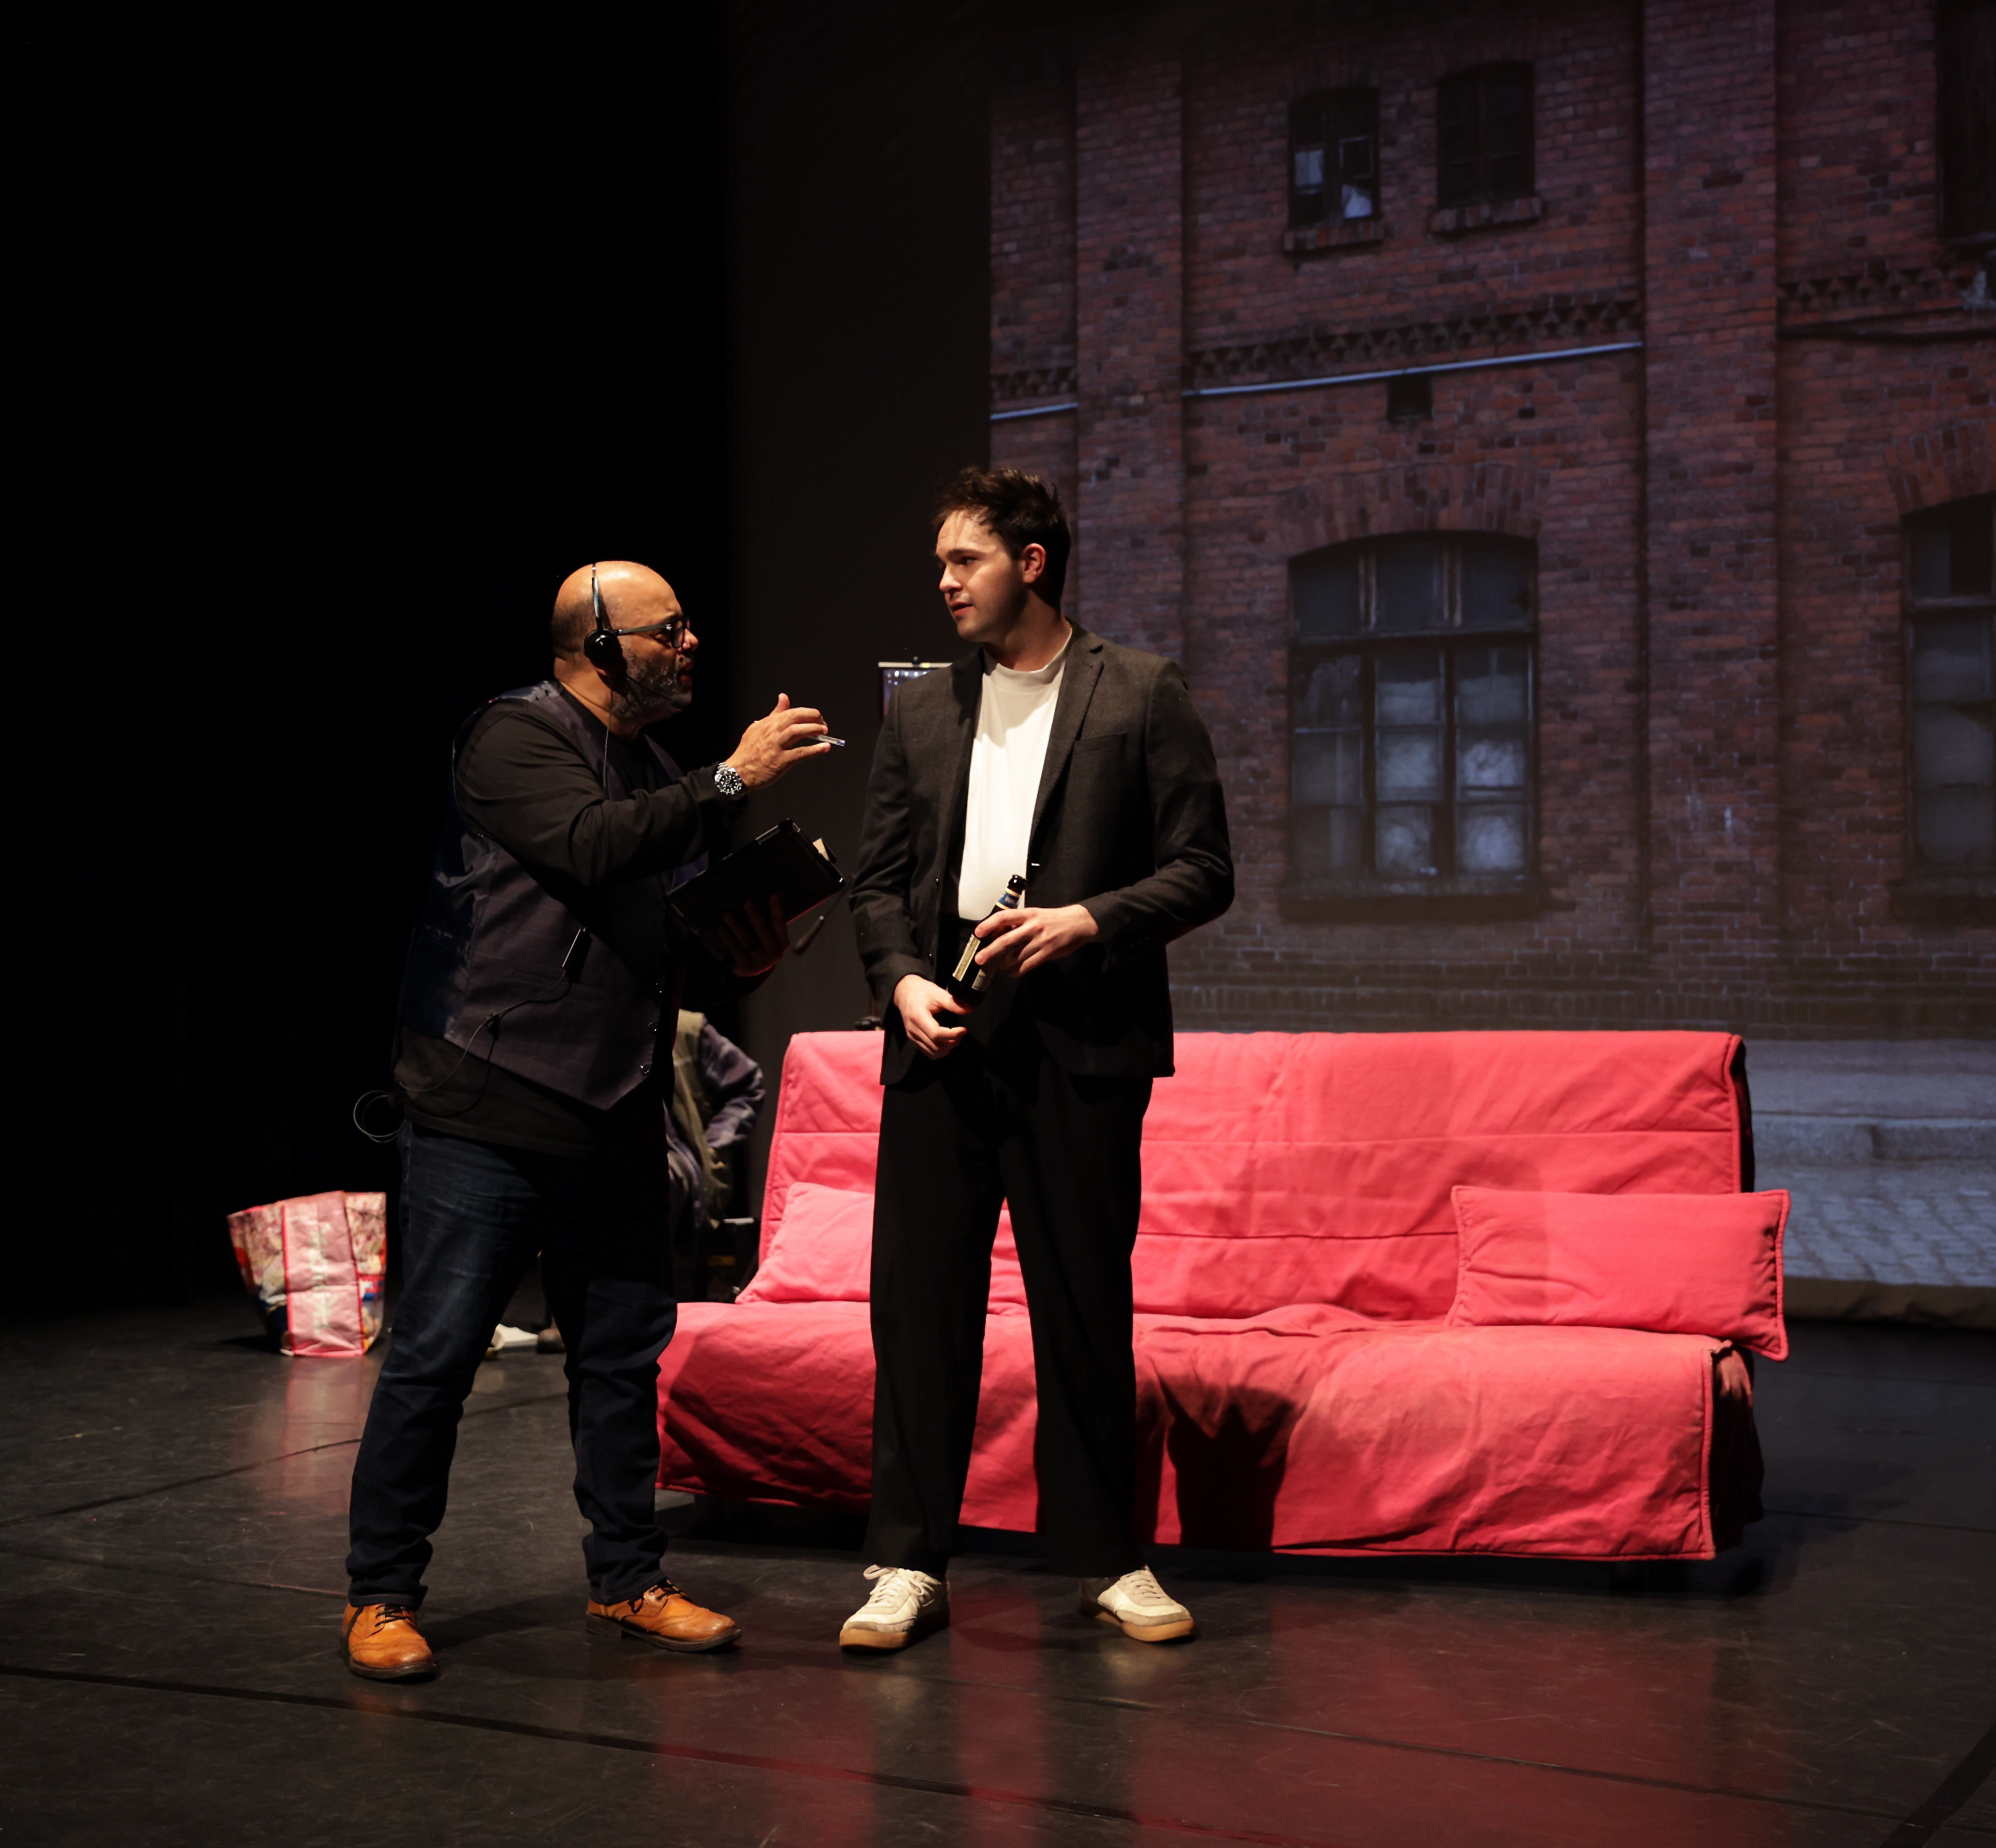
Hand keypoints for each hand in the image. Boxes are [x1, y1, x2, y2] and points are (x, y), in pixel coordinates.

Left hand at [714, 893, 788, 977]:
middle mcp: (774, 952)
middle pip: (763, 930)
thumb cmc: (760, 945)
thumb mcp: (768, 937)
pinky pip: (735, 949)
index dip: (776, 908)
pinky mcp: (746, 967)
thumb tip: (754, 898)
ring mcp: (761, 961)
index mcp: (782, 942)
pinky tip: (720, 927)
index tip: (772, 893)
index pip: (779, 922)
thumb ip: (767, 923)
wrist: (752, 970)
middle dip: (754, 913)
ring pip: (747, 939)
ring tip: (726, 913)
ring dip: (735, 924)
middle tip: (746, 899)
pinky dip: (727, 937)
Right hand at [726, 694, 831, 789]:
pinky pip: (800, 753)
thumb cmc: (748, 752)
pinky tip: (824, 748)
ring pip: (797, 732)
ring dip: (813, 729)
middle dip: (812, 716)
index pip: (790, 712)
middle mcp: (772, 732)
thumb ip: (774, 714)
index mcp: (768, 724)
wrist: (737, 772)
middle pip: (794, 717)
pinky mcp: (780, 761)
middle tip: (822, 721)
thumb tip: (783, 697)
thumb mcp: (758, 728)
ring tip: (824, 731)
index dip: (806, 712)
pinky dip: (814, 750)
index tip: (815, 716)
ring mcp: (776, 746)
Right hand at [892, 974, 968, 1059]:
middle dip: (952, 1043)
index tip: (963, 1030)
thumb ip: (953, 1002)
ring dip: (947, 1049)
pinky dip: (940, 1051)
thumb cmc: (921, 991)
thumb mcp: (938, 993)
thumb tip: (970, 1009)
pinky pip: (928, 1052)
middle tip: (961, 1034)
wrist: (905, 992)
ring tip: (955, 1038)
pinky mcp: (913, 1040)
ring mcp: (912, 1037)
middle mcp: (913, 1030)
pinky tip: (946, 1042)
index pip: (936, 1034)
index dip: (953, 1035)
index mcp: (918, 1017)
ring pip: (932, 1053)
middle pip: (936, 1046)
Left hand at [973, 902, 1099, 978]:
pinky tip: (1012, 972)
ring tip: (1000, 967)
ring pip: (1016, 956)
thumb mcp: (1036, 914)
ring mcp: (1040, 941)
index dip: (989, 924)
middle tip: (979, 959)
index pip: (1003, 918)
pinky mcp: (1048, 952)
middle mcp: (1032, 926)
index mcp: (1028, 914)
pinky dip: (1017, 970)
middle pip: (1006, 940)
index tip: (978, 933)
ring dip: (1004, 964)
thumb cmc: (1054, 918)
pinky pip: (1028, 964)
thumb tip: (1001, 932)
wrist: (1079, 923)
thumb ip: (1020, 923)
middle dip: (990, 951)